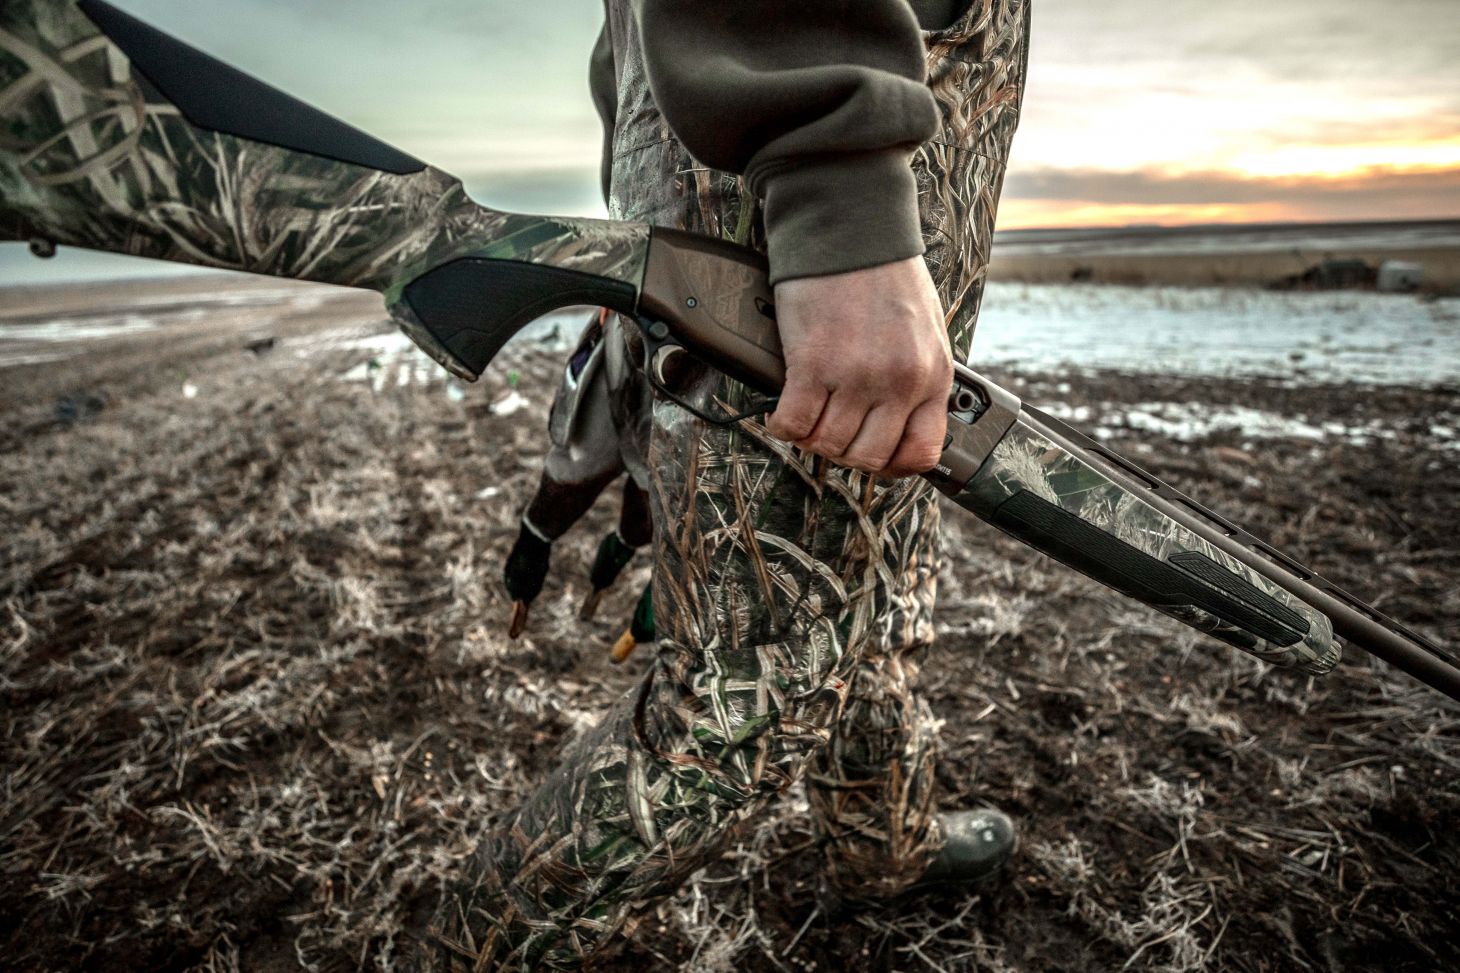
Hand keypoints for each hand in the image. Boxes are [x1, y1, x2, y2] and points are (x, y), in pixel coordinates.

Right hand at [766, 256, 952, 477]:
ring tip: (807, 414)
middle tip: (830, 429)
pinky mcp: (812, 363)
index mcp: (931, 375)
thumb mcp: (925, 331)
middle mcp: (897, 382)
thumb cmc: (884, 273)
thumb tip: (897, 419)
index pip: (921, 453)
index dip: (892, 464)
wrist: (850, 228)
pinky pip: (793, 424)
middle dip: (844, 451)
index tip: (872, 454)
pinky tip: (782, 410)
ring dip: (811, 437)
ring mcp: (855, 376)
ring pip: (827, 444)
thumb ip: (917, 378)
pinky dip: (782, 425)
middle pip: (866, 456)